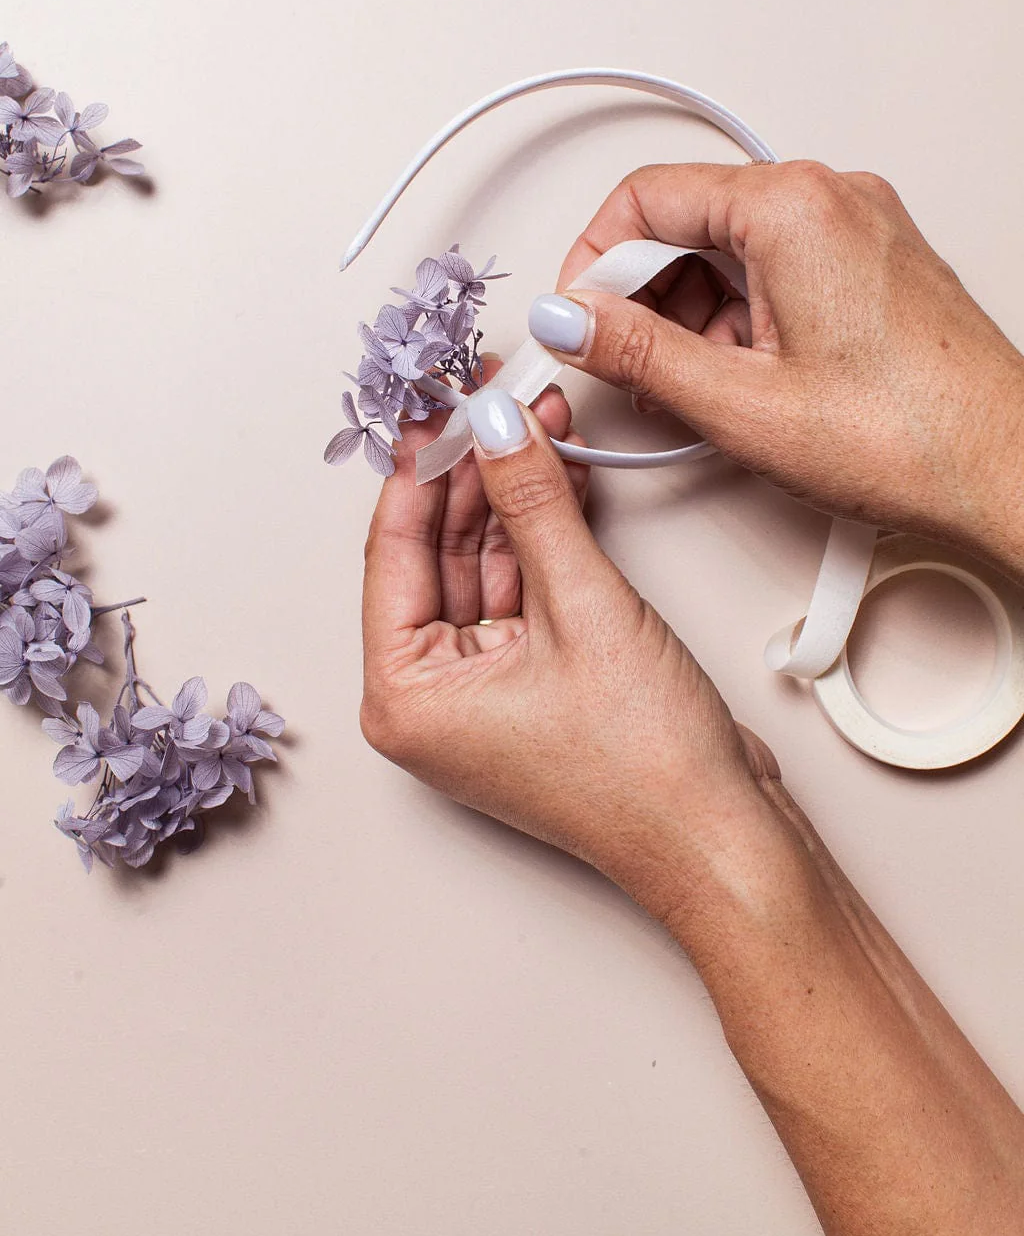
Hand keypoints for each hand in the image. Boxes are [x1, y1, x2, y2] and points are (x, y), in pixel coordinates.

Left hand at [360, 380, 777, 917]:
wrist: (723, 840)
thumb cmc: (644, 770)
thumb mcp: (582, 609)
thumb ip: (533, 504)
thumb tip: (498, 425)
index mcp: (405, 698)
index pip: (394, 553)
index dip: (421, 468)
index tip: (439, 402)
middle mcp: (434, 699)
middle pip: (438, 554)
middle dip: (474, 471)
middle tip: (493, 396)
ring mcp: (486, 693)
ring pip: (485, 565)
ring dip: (516, 493)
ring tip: (539, 415)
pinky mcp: (536, 684)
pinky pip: (525, 589)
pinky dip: (544, 534)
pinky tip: (562, 471)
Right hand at [528, 161, 1023, 570]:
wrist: (1005, 469)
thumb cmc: (910, 435)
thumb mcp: (742, 402)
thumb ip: (637, 352)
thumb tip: (572, 319)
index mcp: (792, 208)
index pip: (646, 196)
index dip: (593, 262)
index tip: (578, 318)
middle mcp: (830, 198)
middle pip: (689, 220)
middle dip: (646, 296)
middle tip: (630, 365)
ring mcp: (858, 227)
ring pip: (732, 249)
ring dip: (694, 315)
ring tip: (698, 390)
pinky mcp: (873, 262)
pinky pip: (778, 268)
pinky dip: (742, 319)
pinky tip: (742, 381)